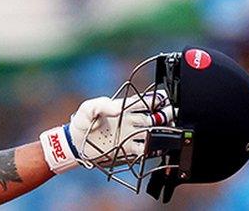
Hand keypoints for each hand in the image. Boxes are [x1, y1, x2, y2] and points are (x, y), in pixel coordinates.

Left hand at [40, 92, 172, 173]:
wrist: (75, 144)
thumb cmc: (81, 123)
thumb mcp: (88, 108)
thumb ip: (101, 104)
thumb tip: (118, 108)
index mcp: (123, 108)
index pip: (143, 102)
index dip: (155, 99)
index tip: (164, 99)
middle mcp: (130, 122)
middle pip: (154, 117)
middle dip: (165, 115)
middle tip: (174, 114)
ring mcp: (131, 136)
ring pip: (153, 133)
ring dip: (163, 131)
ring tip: (171, 129)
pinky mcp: (129, 150)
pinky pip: (145, 149)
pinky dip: (153, 148)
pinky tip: (158, 145)